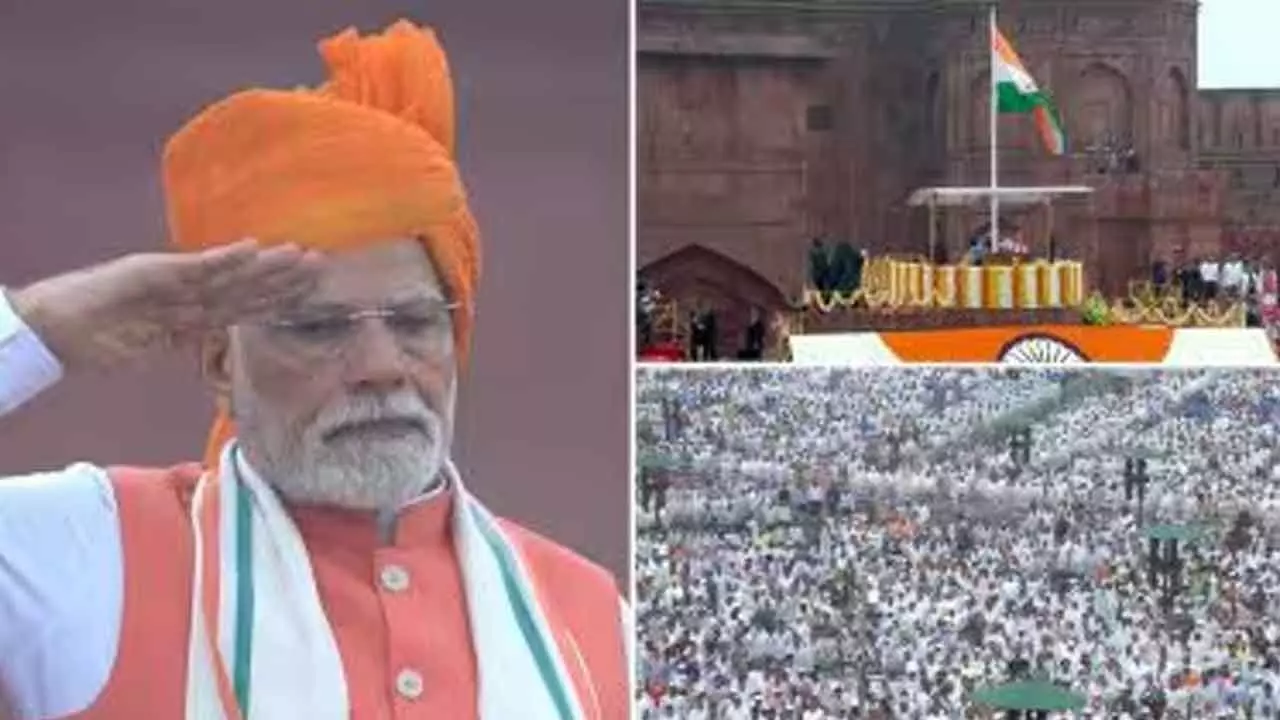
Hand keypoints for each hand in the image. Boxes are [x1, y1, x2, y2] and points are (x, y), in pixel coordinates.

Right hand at [11, 240, 320, 370]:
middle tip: (325, 265)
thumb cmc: (101, 339)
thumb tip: (219, 355)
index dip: (280, 299)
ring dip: (268, 265)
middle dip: (286, 279)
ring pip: (231, 273)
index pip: (246, 304)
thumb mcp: (157, 346)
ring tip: (302, 254)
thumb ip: (187, 342)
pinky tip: (253, 248)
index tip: (314, 294)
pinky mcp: (153, 272)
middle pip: (247, 286)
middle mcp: (190, 290)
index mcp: (194, 309)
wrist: (59, 329)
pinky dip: (225, 258)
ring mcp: (174, 279)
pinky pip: (195, 268)